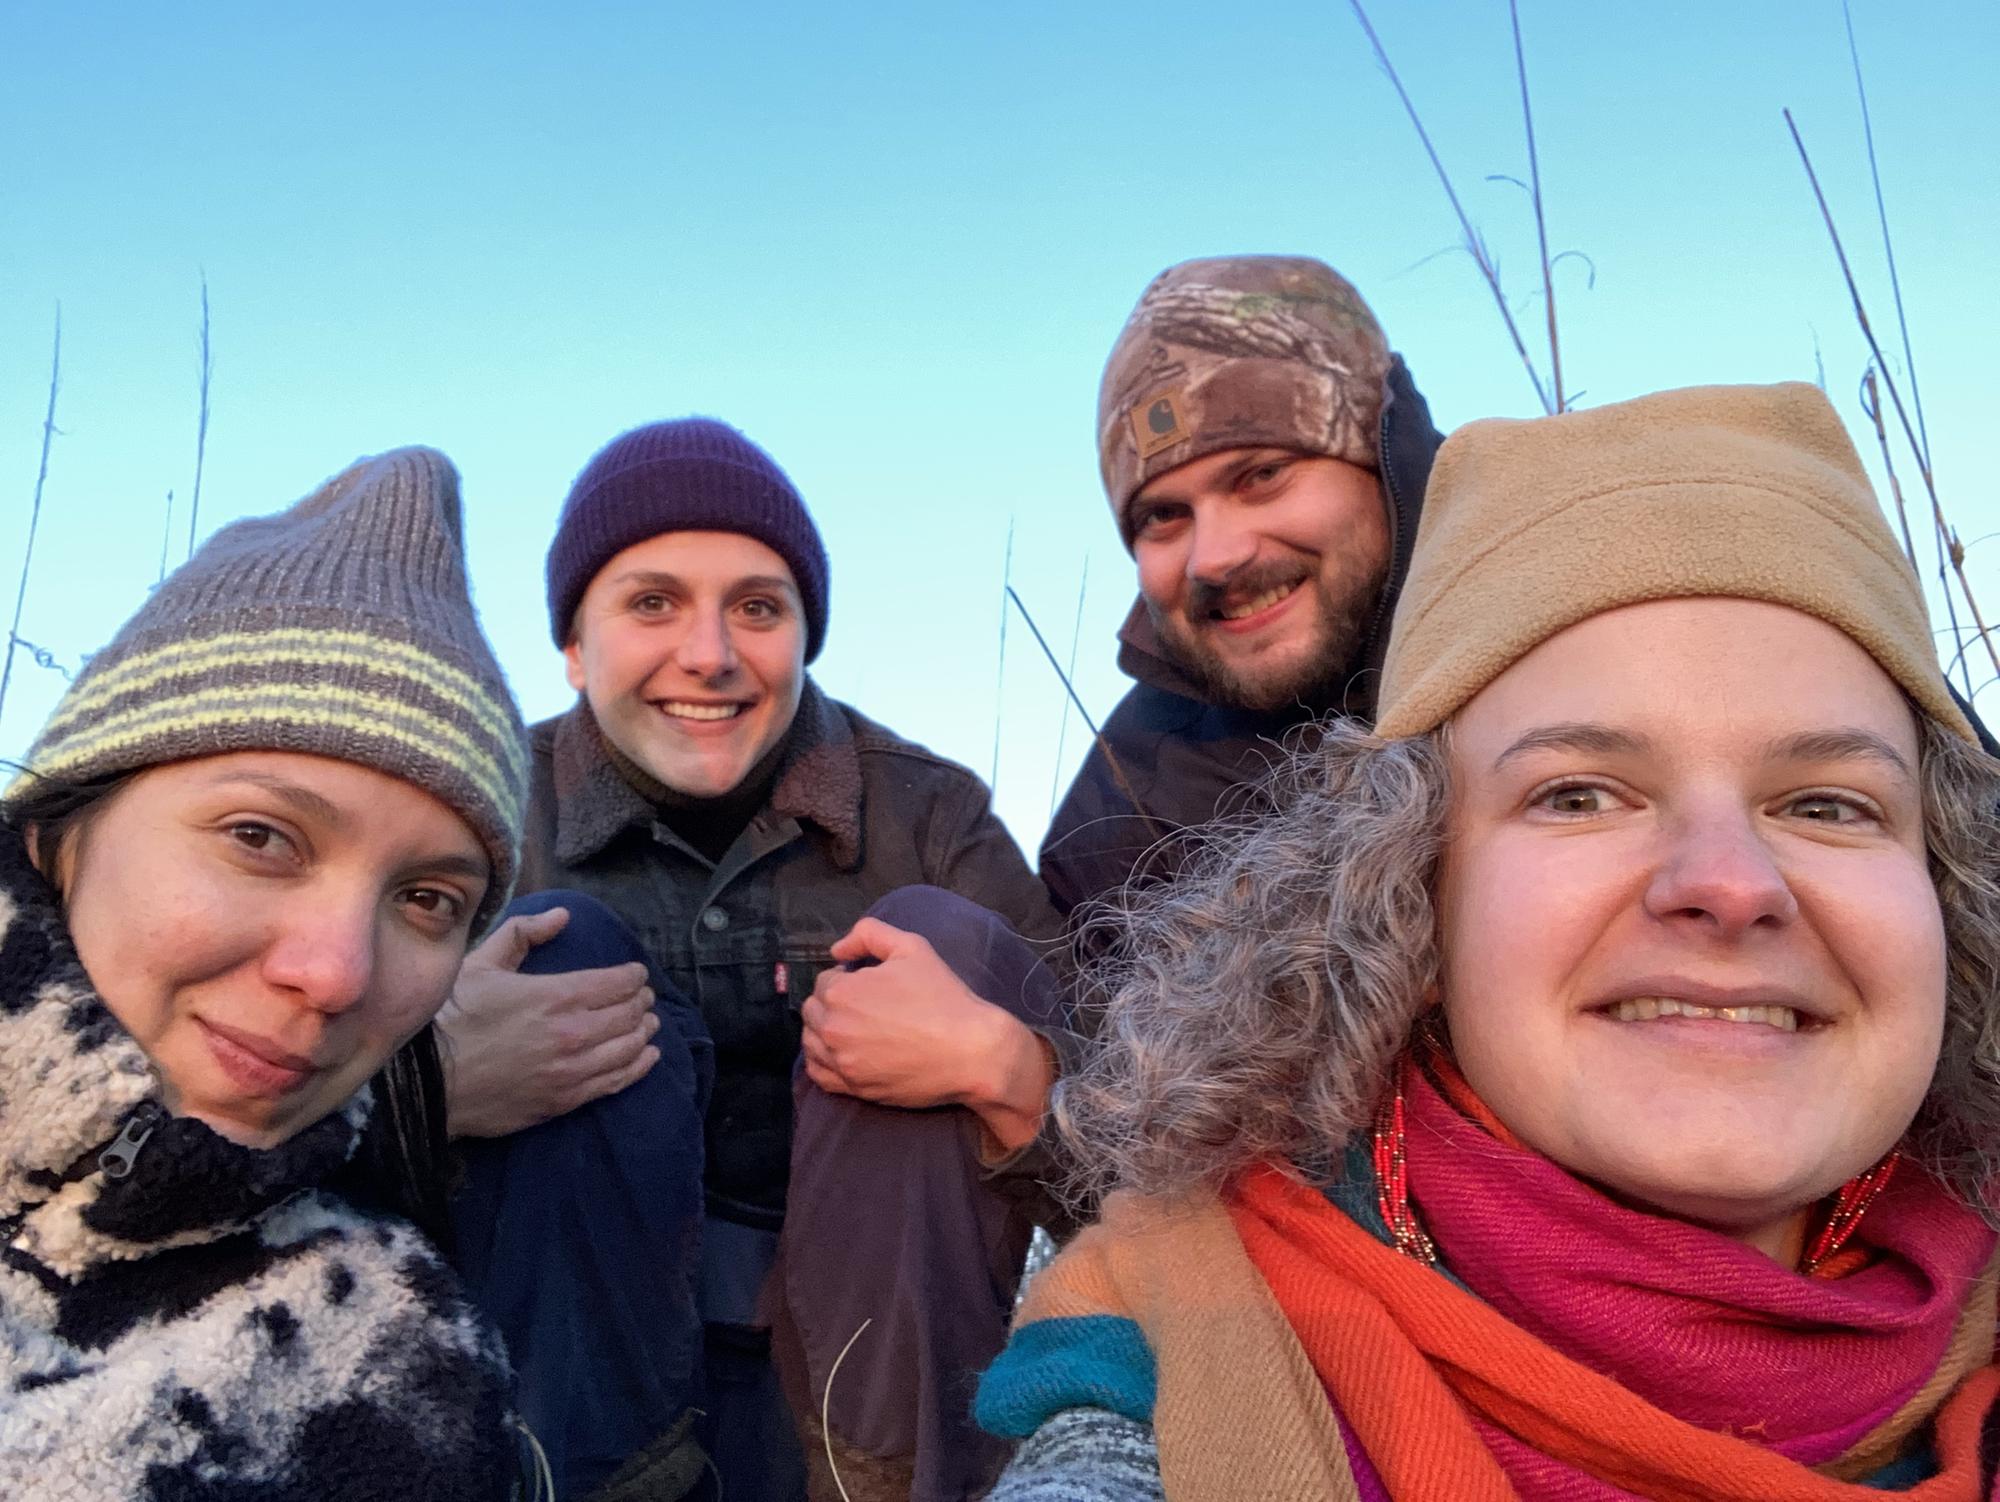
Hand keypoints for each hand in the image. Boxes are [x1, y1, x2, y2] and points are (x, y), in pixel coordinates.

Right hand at [437, 906, 660, 1137]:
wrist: (427, 1083)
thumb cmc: (452, 1018)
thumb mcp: (482, 963)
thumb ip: (524, 933)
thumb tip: (562, 916)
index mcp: (557, 995)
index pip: (618, 982)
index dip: (633, 976)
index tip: (636, 973)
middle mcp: (574, 1033)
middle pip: (630, 1013)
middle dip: (641, 1002)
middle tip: (643, 998)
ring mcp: (572, 1070)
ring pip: (629, 1047)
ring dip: (644, 1032)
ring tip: (648, 1024)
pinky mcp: (565, 1101)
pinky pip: (616, 1081)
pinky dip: (639, 1066)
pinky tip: (647, 1057)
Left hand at [801, 917, 1055, 1155]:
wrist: (969, 1051)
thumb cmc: (943, 997)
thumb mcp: (912, 947)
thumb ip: (869, 934)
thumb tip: (837, 950)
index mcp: (842, 992)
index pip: (824, 980)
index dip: (846, 979)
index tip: (869, 986)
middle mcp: (833, 1028)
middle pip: (813, 1010)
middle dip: (832, 1003)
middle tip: (864, 1006)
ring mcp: (841, 1062)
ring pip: (811, 1042)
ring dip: (824, 1031)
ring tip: (853, 1029)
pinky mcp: (853, 1088)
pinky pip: (818, 1074)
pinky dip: (822, 1061)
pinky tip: (840, 1053)